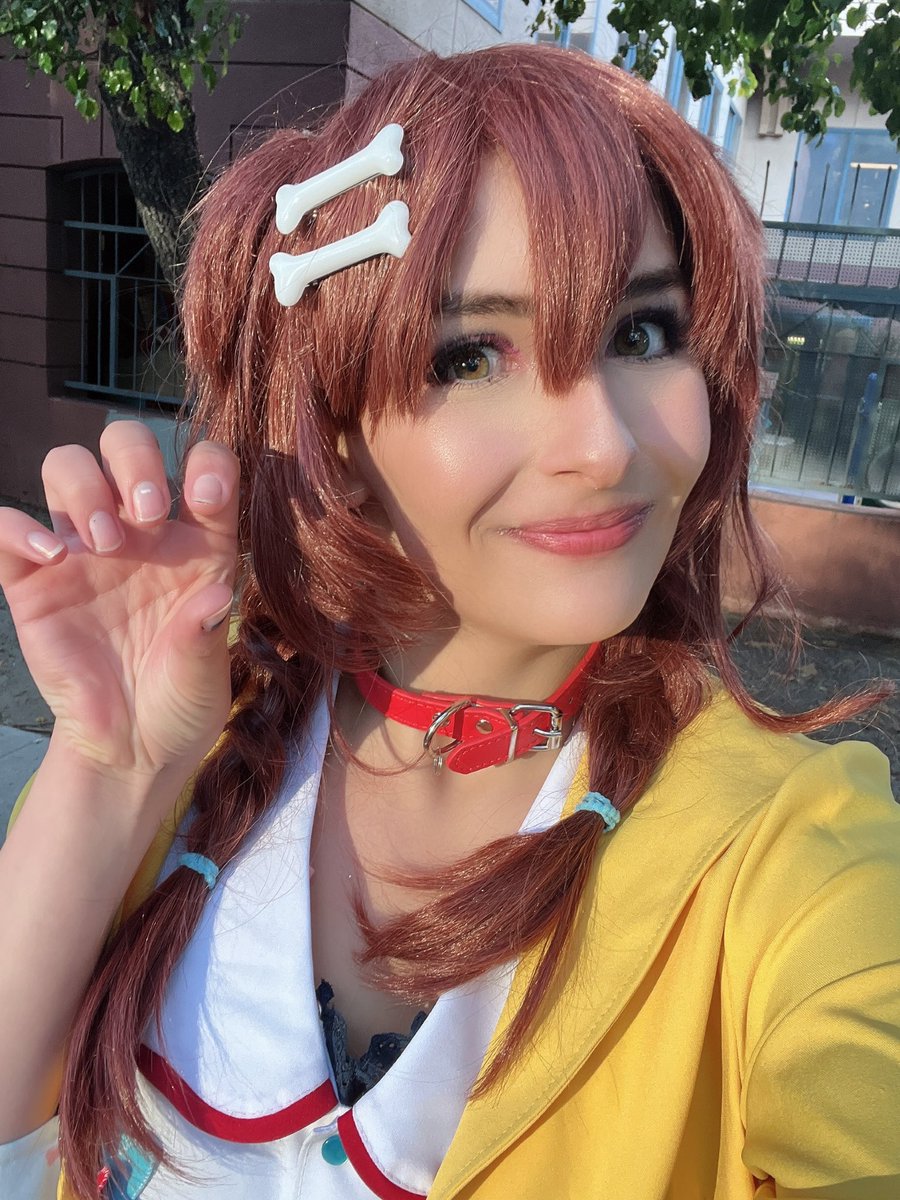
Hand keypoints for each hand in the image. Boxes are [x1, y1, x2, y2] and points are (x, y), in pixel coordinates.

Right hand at [0, 421, 238, 782]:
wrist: (130, 750)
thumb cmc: (179, 702)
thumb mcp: (204, 677)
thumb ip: (204, 637)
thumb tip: (213, 599)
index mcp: (195, 544)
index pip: (205, 469)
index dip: (209, 464)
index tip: (206, 499)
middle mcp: (139, 535)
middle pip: (126, 446)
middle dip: (136, 460)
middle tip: (148, 513)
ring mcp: (84, 552)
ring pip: (68, 468)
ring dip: (86, 486)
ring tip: (105, 543)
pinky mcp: (34, 582)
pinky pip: (8, 530)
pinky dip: (19, 527)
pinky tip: (52, 556)